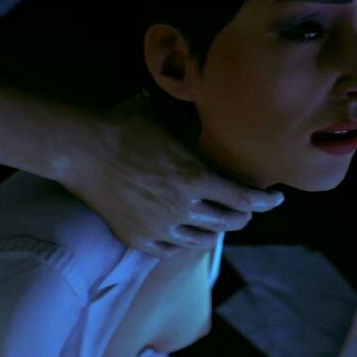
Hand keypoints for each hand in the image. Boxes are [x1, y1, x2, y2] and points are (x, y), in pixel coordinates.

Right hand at [63, 106, 283, 256]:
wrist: (82, 149)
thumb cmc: (123, 127)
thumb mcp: (166, 123)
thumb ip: (190, 131)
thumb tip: (206, 106)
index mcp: (195, 178)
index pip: (243, 198)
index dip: (264, 201)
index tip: (275, 200)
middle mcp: (183, 208)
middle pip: (227, 222)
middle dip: (242, 217)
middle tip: (247, 211)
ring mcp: (160, 227)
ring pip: (201, 240)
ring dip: (215, 232)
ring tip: (219, 225)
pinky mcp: (138, 238)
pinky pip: (170, 250)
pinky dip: (182, 243)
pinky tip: (185, 236)